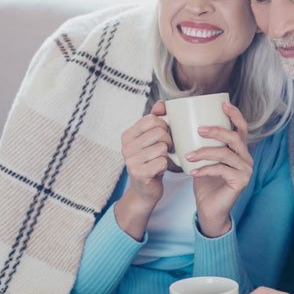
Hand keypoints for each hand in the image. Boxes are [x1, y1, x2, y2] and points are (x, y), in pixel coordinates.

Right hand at [115, 100, 171, 238]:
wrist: (144, 190)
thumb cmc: (150, 161)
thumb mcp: (151, 140)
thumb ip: (155, 120)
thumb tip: (162, 103)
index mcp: (127, 135)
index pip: (151, 119)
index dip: (164, 125)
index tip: (165, 135)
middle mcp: (125, 147)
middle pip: (159, 132)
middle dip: (168, 140)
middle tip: (166, 149)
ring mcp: (130, 161)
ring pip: (162, 147)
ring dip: (167, 155)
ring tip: (162, 159)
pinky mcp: (139, 173)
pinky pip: (162, 162)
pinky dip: (165, 166)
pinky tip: (160, 169)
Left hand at [188, 101, 252, 236]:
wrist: (209, 208)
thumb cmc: (205, 181)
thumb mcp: (201, 159)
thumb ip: (199, 143)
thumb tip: (180, 124)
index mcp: (238, 149)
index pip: (241, 128)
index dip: (235, 114)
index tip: (223, 103)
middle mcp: (246, 158)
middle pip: (235, 138)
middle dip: (217, 131)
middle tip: (199, 130)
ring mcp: (246, 170)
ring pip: (226, 154)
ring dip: (205, 152)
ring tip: (188, 155)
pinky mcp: (241, 182)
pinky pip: (222, 170)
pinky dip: (205, 169)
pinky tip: (193, 172)